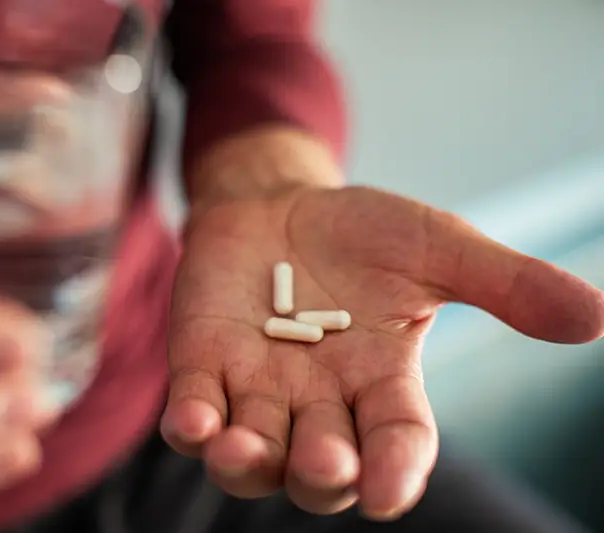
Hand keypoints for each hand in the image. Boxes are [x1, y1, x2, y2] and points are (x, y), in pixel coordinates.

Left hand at [162, 185, 603, 518]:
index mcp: (381, 382)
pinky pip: (194, 406)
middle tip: (327, 461)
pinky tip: (193, 422)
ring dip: (246, 463)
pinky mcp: (204, 360)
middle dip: (322, 471)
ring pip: (252, 453)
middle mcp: (319, 400)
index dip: (396, 470)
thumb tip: (595, 318)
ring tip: (240, 450)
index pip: (397, 442)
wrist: (283, 203)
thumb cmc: (364, 232)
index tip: (390, 493)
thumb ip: (505, 284)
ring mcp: (256, 386)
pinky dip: (192, 422)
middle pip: (321, 465)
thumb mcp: (438, 247)